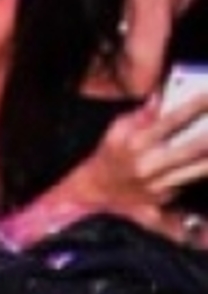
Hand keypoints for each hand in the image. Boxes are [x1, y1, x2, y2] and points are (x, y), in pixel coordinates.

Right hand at [72, 92, 207, 241]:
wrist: (96, 191)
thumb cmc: (109, 155)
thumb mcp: (116, 130)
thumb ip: (142, 115)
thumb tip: (161, 96)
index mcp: (136, 144)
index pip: (173, 120)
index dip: (198, 105)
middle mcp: (150, 165)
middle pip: (196, 147)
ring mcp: (162, 184)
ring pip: (201, 169)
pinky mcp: (170, 198)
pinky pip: (196, 184)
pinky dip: (205, 172)